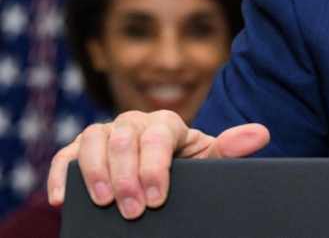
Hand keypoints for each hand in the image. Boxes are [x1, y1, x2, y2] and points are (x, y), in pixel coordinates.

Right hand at [47, 110, 269, 218]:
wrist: (165, 174)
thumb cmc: (188, 167)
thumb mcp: (208, 161)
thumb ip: (231, 148)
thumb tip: (261, 134)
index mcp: (165, 123)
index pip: (157, 136)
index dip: (155, 166)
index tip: (157, 197)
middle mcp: (132, 123)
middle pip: (123, 138)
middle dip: (127, 176)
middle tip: (133, 210)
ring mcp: (105, 134)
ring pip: (92, 140)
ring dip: (95, 172)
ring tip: (103, 202)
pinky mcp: (80, 151)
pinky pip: (65, 156)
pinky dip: (62, 174)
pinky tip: (62, 198)